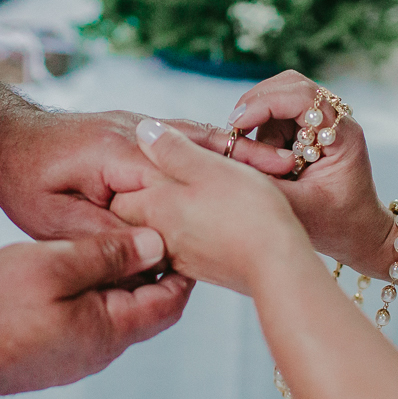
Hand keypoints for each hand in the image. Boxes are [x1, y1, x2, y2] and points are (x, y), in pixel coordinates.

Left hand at [0, 110, 293, 239]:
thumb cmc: (21, 180)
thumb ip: (103, 234)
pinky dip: (210, 146)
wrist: (1, 140)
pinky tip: (235, 160)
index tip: (268, 179)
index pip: (183, 163)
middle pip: (198, 143)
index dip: (229, 169)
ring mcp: (133, 129)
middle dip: (243, 155)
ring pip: (193, 137)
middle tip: (288, 168)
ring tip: (275, 162)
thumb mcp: (52, 217)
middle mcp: (131, 133)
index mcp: (118, 153)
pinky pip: (178, 138)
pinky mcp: (132, 136)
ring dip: (232, 149)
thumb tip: (150, 253)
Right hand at [0, 227, 192, 398]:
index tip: (181, 229)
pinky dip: (95, 294)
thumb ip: (109, 254)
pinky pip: (89, 322)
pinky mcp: (52, 356)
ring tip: (113, 241)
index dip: (181, 264)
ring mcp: (75, 357)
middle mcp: (100, 351)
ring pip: (117, 314)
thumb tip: (156, 244)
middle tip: (154, 228)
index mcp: (111, 331)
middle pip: (149, 308)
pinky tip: (76, 268)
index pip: (170, 299)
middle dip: (155, 270)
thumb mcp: (56, 264)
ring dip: (122, 281)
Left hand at [110, 120, 316, 295]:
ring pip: (158, 227)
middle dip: (146, 192)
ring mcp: (179, 255)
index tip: (152, 158)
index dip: (132, 172)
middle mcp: (159, 234)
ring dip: (170, 210)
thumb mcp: (210, 167)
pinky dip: (188, 229)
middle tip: (172, 173)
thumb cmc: (248, 213)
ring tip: (196, 193)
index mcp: (155, 206)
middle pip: (134, 211)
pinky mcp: (199, 267)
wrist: (279, 267)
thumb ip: (172, 149)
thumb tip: (143, 132)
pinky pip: (180, 244)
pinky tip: (211, 218)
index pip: (118, 191)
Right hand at [228, 71, 394, 275]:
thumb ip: (265, 184)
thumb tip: (228, 160)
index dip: (265, 104)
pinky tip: (263, 156)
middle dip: (257, 104)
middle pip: (290, 85)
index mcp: (344, 136)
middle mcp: (337, 121)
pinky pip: (279, 113)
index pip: (303, 97)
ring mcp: (324, 122)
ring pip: (281, 95)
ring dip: (260, 119)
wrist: (360, 235)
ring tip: (256, 155)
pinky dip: (262, 127)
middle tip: (236, 133)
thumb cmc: (337, 227)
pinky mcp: (311, 129)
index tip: (237, 125)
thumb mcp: (299, 210)